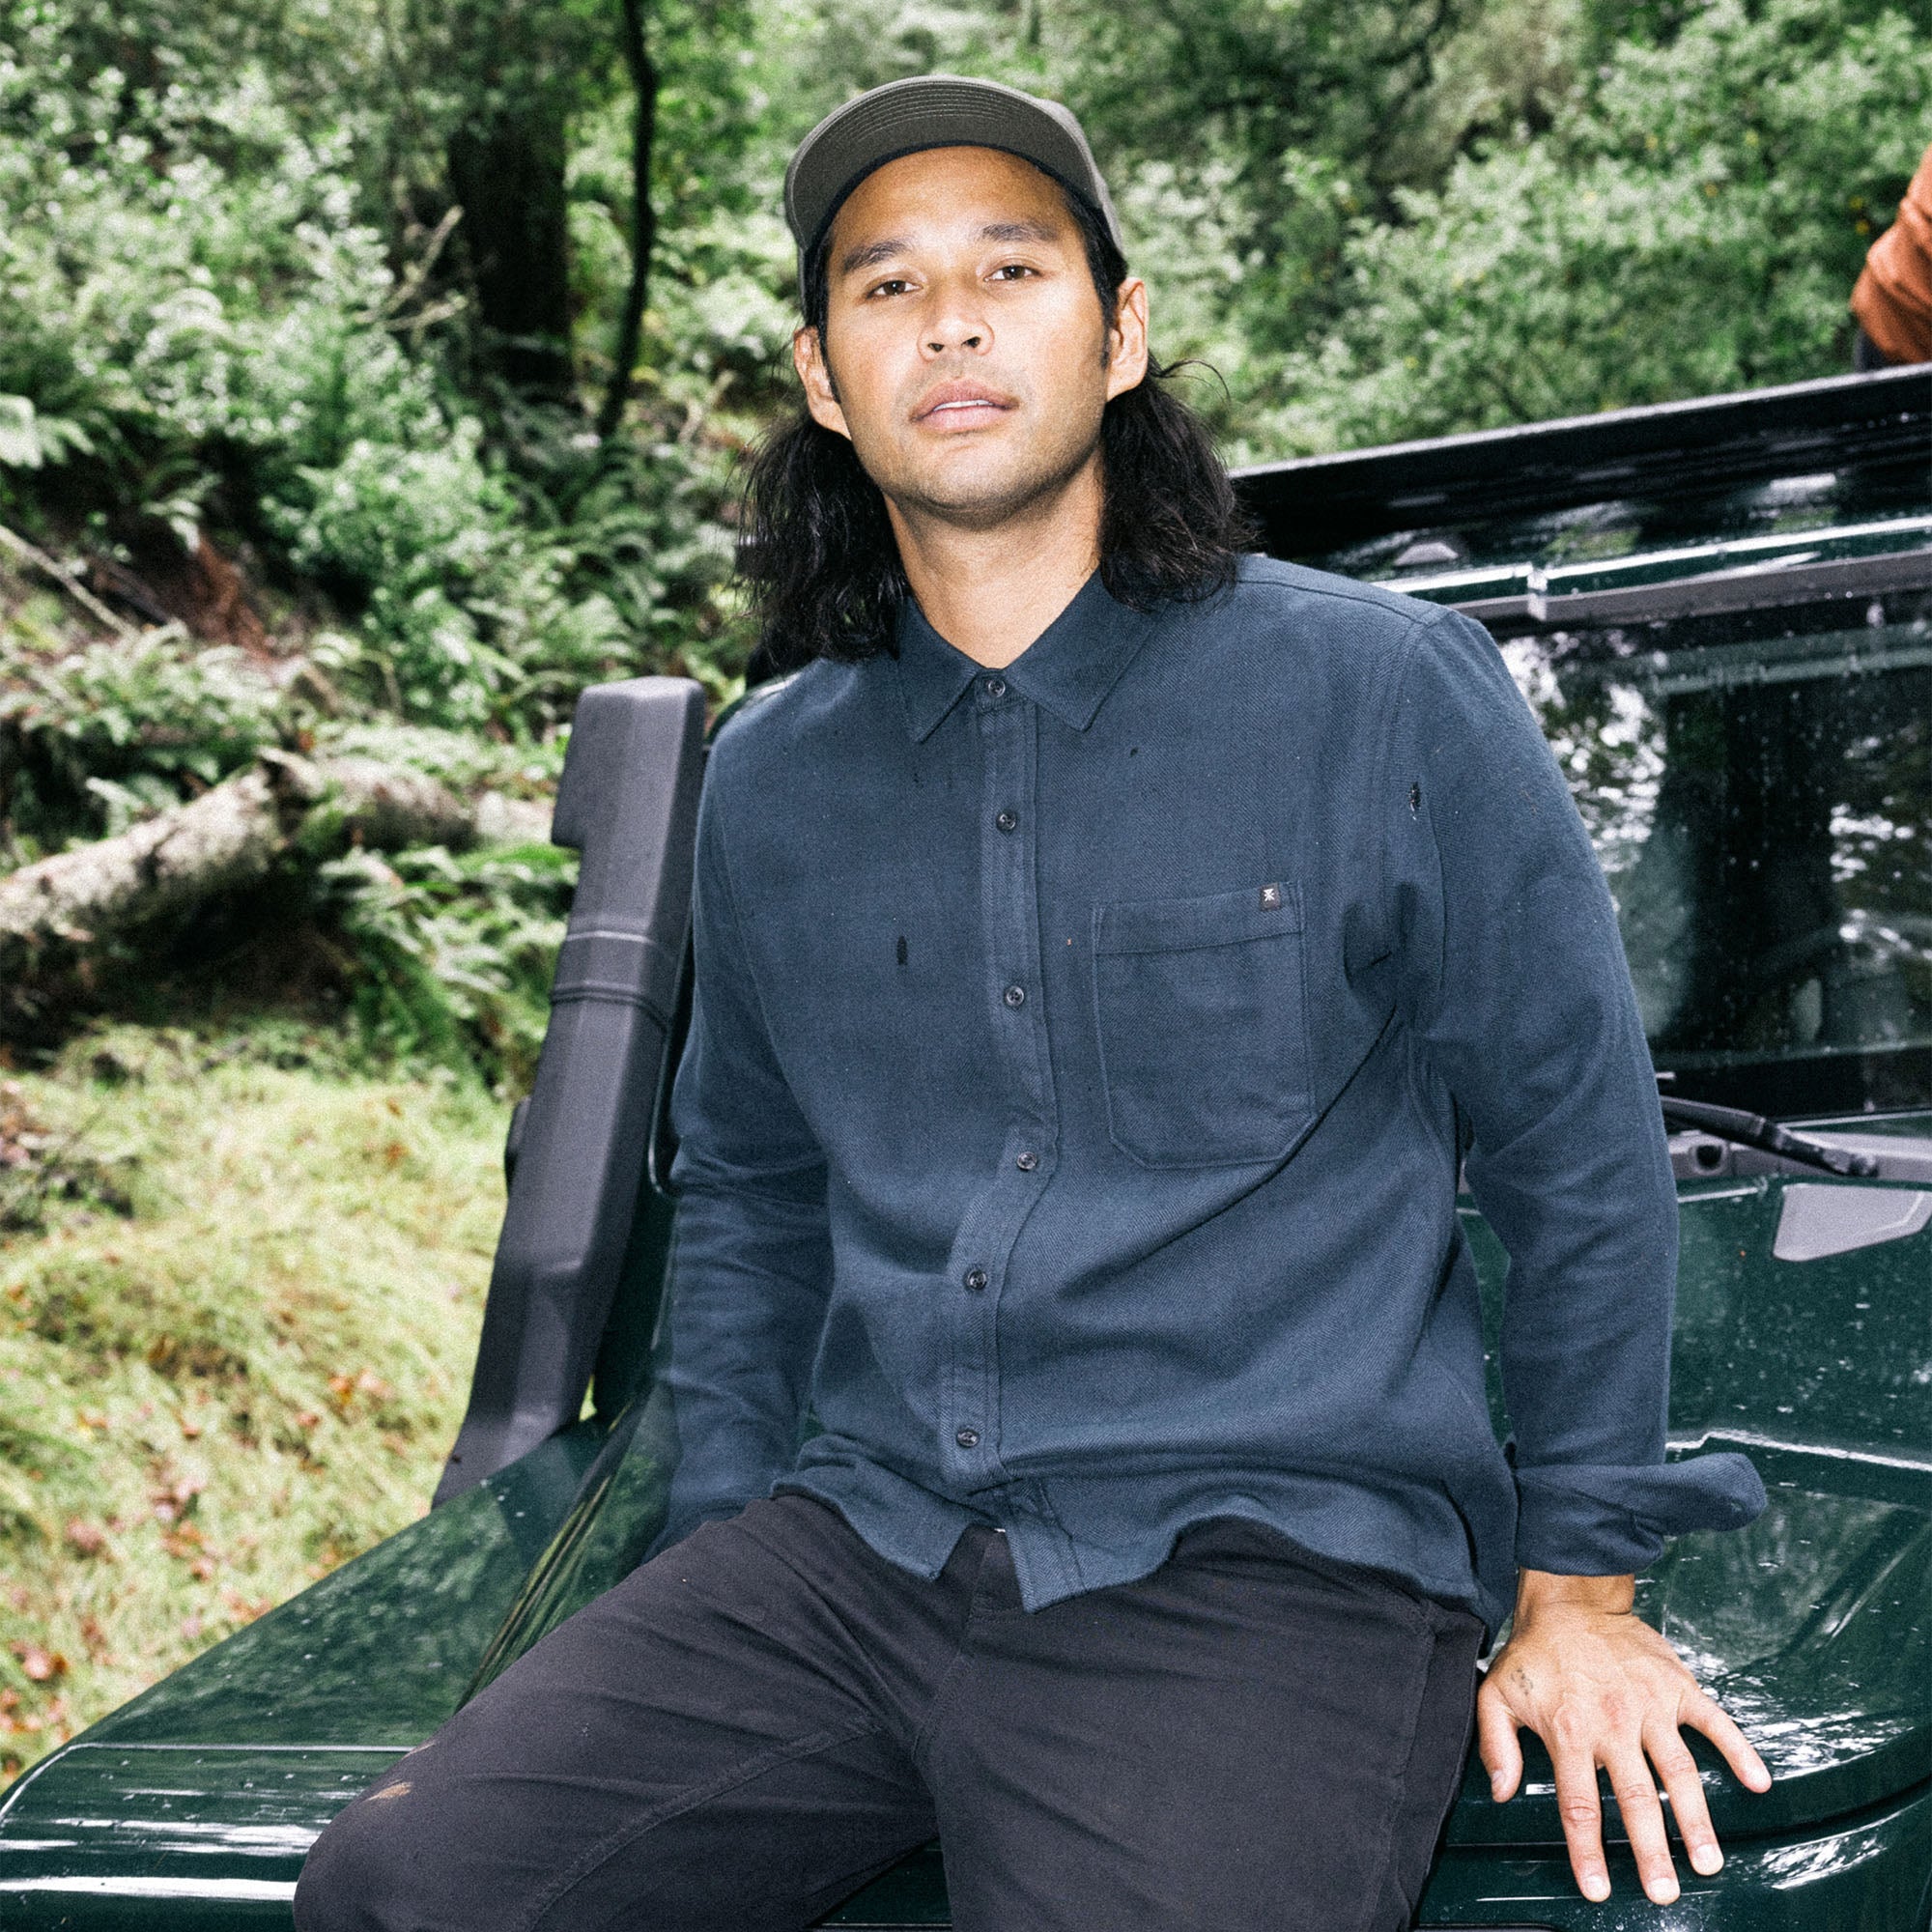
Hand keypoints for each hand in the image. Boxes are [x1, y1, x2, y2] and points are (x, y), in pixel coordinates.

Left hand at [1477, 1569, 1771, 1904]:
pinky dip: (1739, 1750)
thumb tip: (1501, 1792)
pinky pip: (1715, 1722)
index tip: (1599, 1890)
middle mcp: (1614, 1724)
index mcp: (1570, 1732)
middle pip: (1637, 1799)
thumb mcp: (1497, 1694)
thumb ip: (1496, 1745)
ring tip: (1708, 1862)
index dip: (1589, 1851)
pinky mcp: (1677, 1687)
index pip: (1580, 1805)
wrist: (1571, 1601)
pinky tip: (1758, 1782)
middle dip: (1652, 1851)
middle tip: (1666, 1892)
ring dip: (1696, 1820)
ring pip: (1679, 1772)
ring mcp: (1650, 1705)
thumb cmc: (1536, 1653)